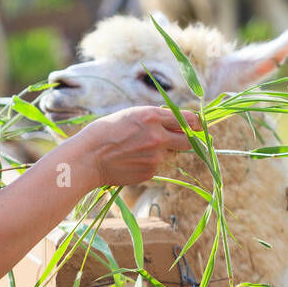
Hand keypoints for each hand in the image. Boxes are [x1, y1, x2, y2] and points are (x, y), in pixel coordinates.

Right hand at [74, 105, 201, 187]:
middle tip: (184, 138)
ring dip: (164, 150)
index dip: (196, 123)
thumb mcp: (131, 115)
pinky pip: (159, 165)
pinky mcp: (151, 171)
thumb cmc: (106, 132)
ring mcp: (156, 156)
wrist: (88, 158)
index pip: (187, 120)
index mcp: (152, 116)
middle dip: (189, 139)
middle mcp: (158, 136)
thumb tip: (177, 122)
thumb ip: (155, 118)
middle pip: (188, 140)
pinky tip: (133, 159)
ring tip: (140, 148)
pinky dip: (151, 162)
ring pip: (171, 153)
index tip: (199, 125)